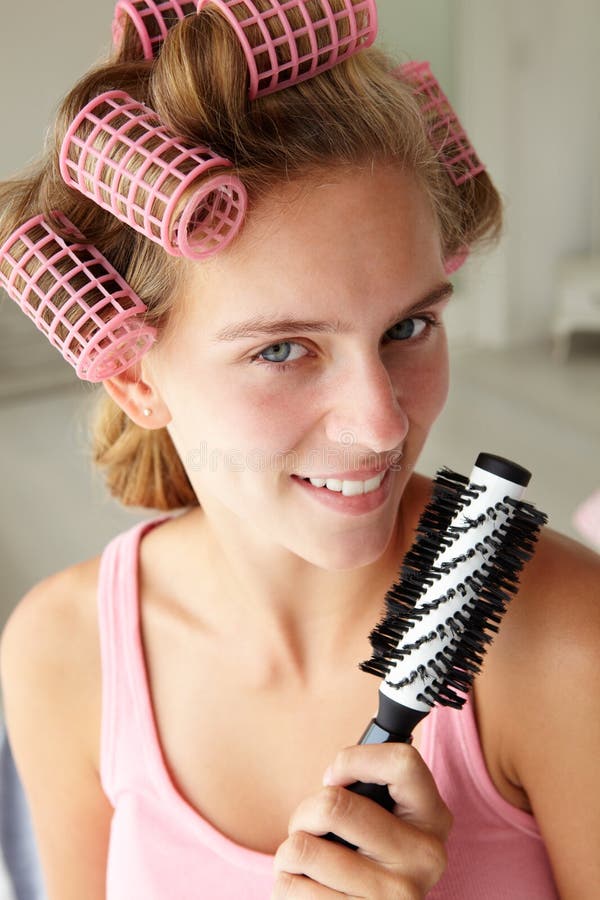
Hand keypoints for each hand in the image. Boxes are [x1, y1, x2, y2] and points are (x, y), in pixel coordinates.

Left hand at [271, 743, 451, 898]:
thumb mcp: (386, 818)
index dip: (353, 758)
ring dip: (290, 851)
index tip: (333, 775)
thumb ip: (371, 788)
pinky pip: (290, 887)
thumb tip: (340, 770)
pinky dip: (285, 882)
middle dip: (305, 811)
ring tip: (308, 862)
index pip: (402, 762)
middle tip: (311, 827)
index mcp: (433, 818)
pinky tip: (307, 887)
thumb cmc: (366, 855)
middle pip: (333, 804)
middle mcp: (424, 857)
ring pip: (302, 847)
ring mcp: (394, 896)